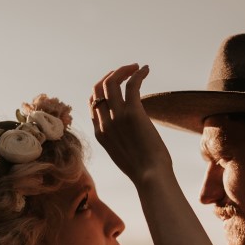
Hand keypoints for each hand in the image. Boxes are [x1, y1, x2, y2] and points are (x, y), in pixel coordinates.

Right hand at [90, 64, 172, 184]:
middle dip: (110, 76)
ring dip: (124, 70)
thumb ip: (121, 142)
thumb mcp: (124, 156)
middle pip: (98, 89)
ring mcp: (117, 117)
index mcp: (100, 134)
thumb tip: (133, 135)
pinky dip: (137, 74)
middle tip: (126, 72)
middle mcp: (105, 123)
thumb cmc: (144, 171)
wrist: (151, 177)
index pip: (93, 103)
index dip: (102, 91)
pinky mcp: (133, 113)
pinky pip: (131, 84)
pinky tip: (145, 70)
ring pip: (111, 82)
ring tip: (137, 67)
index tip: (117, 85)